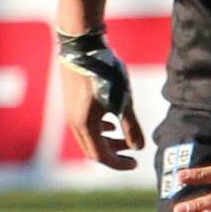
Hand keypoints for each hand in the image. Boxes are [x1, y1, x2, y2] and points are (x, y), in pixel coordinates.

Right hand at [57, 33, 142, 169]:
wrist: (81, 48)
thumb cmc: (104, 73)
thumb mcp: (123, 100)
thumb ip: (131, 126)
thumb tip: (139, 147)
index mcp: (85, 126)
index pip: (101, 156)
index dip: (119, 163)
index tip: (136, 163)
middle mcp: (74, 123)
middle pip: (92, 150)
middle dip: (114, 154)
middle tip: (132, 152)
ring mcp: (71, 113)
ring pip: (88, 138)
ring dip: (107, 142)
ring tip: (124, 136)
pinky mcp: (72, 103)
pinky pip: (84, 126)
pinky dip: (99, 130)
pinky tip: (111, 122)